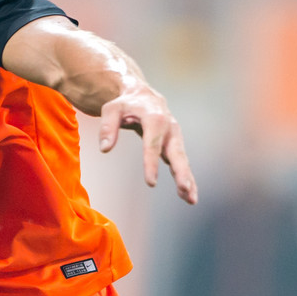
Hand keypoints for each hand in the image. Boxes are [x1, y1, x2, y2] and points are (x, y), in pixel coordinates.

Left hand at [98, 85, 197, 204]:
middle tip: (184, 189)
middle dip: (181, 172)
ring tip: (191, 199)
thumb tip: (105, 149)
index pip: (152, 144)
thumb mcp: (112, 109)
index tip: (151, 183)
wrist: (142, 96)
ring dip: (187, 179)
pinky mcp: (174, 145)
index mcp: (154, 118)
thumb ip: (107, 127)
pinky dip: (185, 177)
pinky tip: (188, 195)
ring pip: (182, 160)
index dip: (151, 163)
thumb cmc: (125, 104)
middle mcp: (169, 128)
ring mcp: (174, 137)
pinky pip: (181, 162)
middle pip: (176, 153)